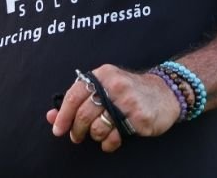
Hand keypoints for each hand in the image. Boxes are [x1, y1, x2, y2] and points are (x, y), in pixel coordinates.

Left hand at [46, 64, 182, 152]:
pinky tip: (112, 139)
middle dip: (77, 130)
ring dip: (95, 136)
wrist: (165, 93)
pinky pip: (114, 137)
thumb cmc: (129, 91)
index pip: (74, 95)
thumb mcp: (105, 87)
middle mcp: (115, 85)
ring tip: (101, 133)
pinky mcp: (139, 117)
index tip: (58, 129)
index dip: (62, 115)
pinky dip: (109, 143)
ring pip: (97, 128)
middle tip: (77, 136)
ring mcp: (128, 101)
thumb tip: (50, 116)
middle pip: (83, 115)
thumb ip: (78, 100)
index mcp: (104, 74)